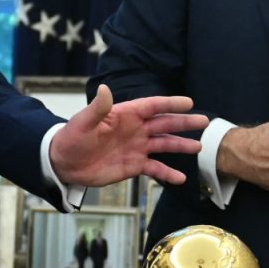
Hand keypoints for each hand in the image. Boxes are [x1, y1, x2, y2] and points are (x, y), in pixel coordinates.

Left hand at [48, 85, 207, 187]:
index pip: (151, 106)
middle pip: (163, 124)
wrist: (64, 163)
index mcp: (124, 114)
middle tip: (204, 122)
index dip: (170, 103)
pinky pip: (155, 169)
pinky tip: (181, 178)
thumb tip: (104, 89)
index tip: (188, 102)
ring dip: (180, 146)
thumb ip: (97, 108)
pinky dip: (167, 173)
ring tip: (198, 148)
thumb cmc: (71, 138)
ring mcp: (136, 148)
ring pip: (164, 145)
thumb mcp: (82, 123)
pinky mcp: (134, 165)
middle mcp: (135, 129)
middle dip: (183, 123)